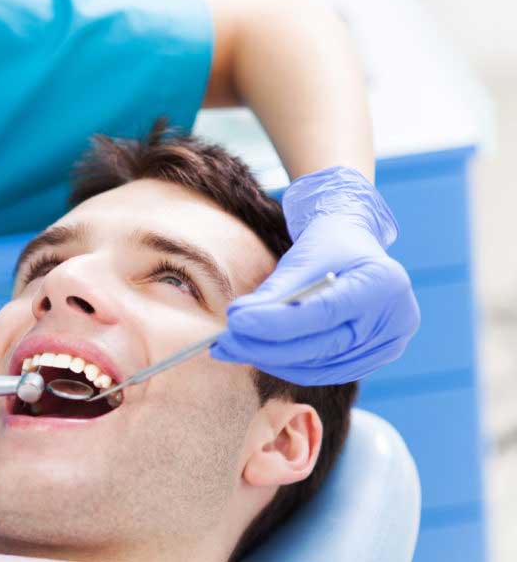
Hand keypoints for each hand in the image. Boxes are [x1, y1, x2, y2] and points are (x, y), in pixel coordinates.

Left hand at [211, 167, 419, 385]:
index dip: (276, 322)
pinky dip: (286, 366)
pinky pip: (322, 372)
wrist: (354, 247)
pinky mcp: (373, 360)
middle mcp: (395, 320)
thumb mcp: (302, 256)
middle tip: (221, 343)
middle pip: (320, 347)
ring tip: (230, 348)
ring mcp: (388, 345)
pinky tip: (256, 355)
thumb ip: (276, 290)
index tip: (235, 323)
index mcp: (383, 282)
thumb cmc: (327, 245)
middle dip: (264, 347)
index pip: (323, 312)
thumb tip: (238, 321)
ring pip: (318, 367)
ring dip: (269, 361)